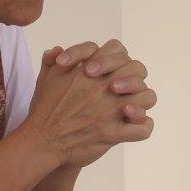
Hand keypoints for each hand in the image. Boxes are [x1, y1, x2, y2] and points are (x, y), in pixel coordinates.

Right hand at [22, 45, 153, 168]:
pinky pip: (143, 129)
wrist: (42, 141)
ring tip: (131, 105)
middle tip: (122, 87)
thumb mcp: (45, 79)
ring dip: (142, 99)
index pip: (116, 49)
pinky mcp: (113, 133)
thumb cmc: (43, 110)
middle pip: (136, 69)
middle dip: (133, 75)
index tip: (106, 69)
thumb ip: (52, 61)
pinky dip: (143, 125)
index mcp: (88, 71)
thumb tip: (57, 49)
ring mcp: (111, 110)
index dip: (115, 56)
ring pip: (147, 96)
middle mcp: (103, 87)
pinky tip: (132, 124)